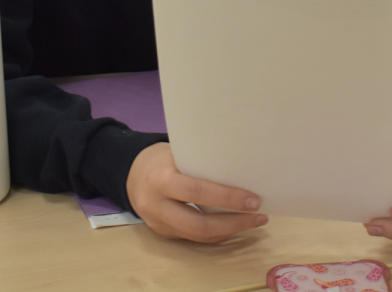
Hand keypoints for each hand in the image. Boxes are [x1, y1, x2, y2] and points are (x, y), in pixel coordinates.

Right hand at [126, 142, 267, 242]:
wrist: (132, 174)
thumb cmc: (163, 158)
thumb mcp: (177, 152)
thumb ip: (202, 161)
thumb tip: (243, 165)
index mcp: (161, 179)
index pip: (196, 192)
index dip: (227, 198)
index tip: (254, 200)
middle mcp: (157, 206)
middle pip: (199, 224)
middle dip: (233, 223)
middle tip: (260, 216)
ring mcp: (159, 224)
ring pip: (198, 236)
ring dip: (230, 231)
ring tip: (255, 221)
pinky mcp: (164, 233)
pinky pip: (194, 238)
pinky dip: (218, 233)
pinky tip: (236, 225)